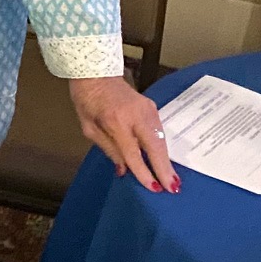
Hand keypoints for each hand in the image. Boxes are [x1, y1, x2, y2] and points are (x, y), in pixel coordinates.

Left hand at [70, 75, 178, 192]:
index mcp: (115, 120)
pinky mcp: (152, 107)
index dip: (143, 171)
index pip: (132, 151)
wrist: (95, 73)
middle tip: (173, 188)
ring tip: (173, 181)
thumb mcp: (89, 128)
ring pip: (161, 139)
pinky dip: (163, 148)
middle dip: (164, 168)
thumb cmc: (87, 101)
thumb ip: (109, 149)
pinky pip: (160, 131)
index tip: (152, 187)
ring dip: (166, 160)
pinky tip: (165, 161)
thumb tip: (125, 170)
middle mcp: (135, 115)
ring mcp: (147, 109)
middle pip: (154, 146)